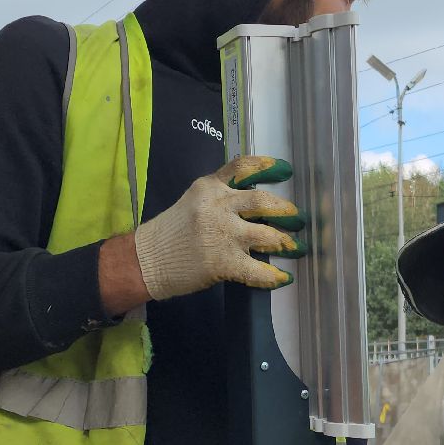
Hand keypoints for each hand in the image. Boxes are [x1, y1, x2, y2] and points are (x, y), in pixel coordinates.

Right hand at [132, 156, 307, 300]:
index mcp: (210, 187)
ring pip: (267, 234)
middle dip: (285, 209)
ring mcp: (223, 234)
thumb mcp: (193, 202)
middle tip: (297, 216)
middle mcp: (219, 206)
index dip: (267, 167)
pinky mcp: (224, 262)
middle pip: (262, 201)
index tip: (285, 168)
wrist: (146, 260)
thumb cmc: (170, 233)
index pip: (242, 168)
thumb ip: (220, 197)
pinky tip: (283, 277)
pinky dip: (274, 275)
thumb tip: (253, 204)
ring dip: (286, 242)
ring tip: (296, 246)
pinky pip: (258, 269)